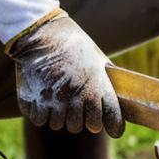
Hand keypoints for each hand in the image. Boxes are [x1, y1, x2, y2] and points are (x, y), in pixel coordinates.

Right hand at [7, 13, 123, 136]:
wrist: (42, 32)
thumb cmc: (75, 46)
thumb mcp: (98, 61)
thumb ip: (108, 83)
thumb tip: (125, 97)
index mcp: (95, 90)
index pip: (102, 123)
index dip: (100, 124)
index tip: (97, 122)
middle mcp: (76, 98)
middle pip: (76, 127)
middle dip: (75, 119)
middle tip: (71, 106)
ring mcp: (54, 100)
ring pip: (57, 125)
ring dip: (56, 117)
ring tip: (55, 101)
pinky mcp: (33, 99)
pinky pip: (39, 119)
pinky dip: (39, 113)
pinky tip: (41, 100)